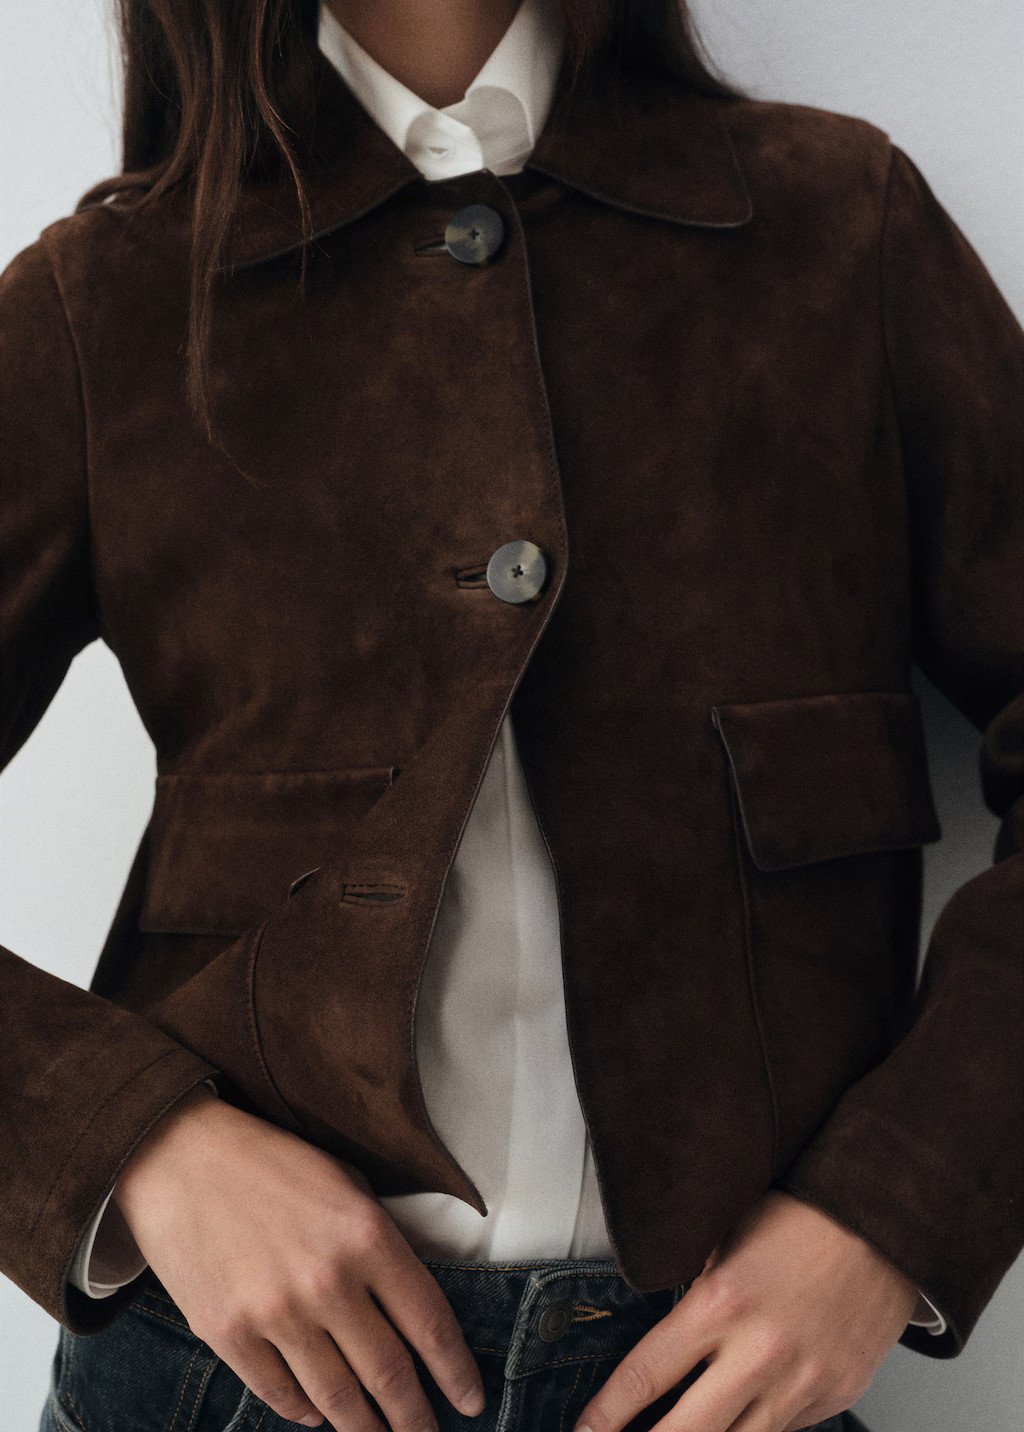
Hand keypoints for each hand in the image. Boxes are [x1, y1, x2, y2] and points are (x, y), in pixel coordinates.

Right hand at [113, 1086, 484, 1430]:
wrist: (179, 1154)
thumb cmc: (270, 1163)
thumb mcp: (345, 1182)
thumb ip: (379, 1242)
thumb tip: (407, 1307)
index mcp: (366, 1236)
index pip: (430, 1323)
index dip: (456, 1372)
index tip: (471, 1401)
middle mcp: (328, 1281)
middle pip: (389, 1373)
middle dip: (415, 1416)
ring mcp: (275, 1313)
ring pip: (336, 1397)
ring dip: (364, 1427)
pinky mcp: (227, 1334)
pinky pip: (279, 1393)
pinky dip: (304, 1411)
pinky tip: (317, 1416)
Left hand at [573, 1189, 917, 1431]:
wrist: (886, 1223)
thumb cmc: (800, 1219)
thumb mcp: (726, 1239)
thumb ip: (692, 1289)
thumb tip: (655, 1328)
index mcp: (721, 1304)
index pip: (646, 1376)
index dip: (607, 1413)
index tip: (584, 1430)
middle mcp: (760, 1353)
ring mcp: (802, 1384)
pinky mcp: (835, 1396)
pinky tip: (736, 1423)